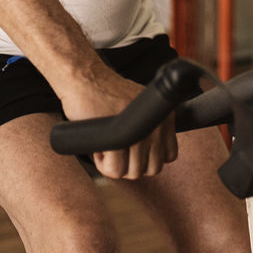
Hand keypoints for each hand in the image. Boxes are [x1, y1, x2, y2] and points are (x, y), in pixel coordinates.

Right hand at [59, 70, 176, 179]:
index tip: (130, 149)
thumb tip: (151, 159)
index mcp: (166, 116)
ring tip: (107, 148)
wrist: (84, 80)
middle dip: (131, 166)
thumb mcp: (139, 108)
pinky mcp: (120, 135)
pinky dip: (104, 165)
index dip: (146, 158)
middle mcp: (159, 123)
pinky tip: (99, 148)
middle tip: (116, 151)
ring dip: (116, 167)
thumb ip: (151, 129)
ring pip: (134, 172)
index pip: (168, 157)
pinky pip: (116, 169)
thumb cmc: (107, 97)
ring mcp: (141, 129)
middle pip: (152, 168)